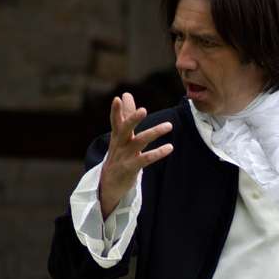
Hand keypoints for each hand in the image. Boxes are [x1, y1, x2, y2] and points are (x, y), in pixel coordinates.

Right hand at [100, 92, 172, 217]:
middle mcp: (119, 144)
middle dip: (133, 119)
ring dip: (154, 133)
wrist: (108, 184)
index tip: (118, 99)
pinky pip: (145, 160)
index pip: (116, 121)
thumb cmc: (118, 154)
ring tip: (169, 126)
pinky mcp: (130, 168)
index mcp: (117, 135)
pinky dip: (157, 153)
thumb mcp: (121, 135)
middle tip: (143, 110)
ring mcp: (124, 157)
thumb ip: (126, 115)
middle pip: (125, 129)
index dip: (116, 110)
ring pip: (139, 142)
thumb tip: (126, 94)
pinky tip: (170, 147)